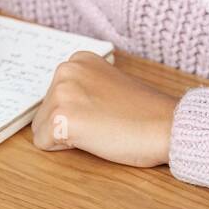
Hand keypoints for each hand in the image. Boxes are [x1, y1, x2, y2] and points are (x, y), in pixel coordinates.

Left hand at [31, 51, 178, 167]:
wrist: (167, 126)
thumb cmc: (144, 113)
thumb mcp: (108, 85)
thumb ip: (83, 88)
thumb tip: (61, 106)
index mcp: (78, 60)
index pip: (54, 95)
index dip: (76, 111)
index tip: (102, 110)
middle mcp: (66, 70)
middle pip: (43, 111)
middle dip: (67, 123)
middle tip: (103, 122)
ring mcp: (62, 93)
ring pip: (42, 128)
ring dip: (66, 137)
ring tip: (100, 129)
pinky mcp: (61, 119)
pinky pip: (43, 143)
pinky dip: (63, 149)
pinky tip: (93, 139)